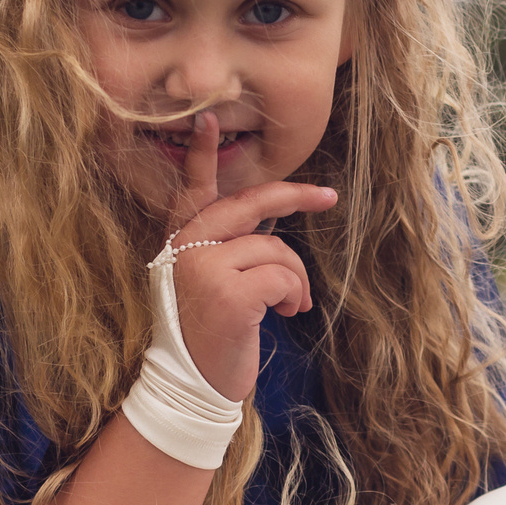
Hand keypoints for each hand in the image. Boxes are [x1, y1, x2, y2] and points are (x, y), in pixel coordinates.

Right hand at [162, 112, 336, 401]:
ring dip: (294, 279)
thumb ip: (229, 247)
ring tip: (290, 305)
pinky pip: (283, 276)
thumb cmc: (209, 334)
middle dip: (294, 196)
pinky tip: (285, 316)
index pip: (192, 189)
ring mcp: (204, 268)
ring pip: (276, 248)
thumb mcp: (210, 283)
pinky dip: (294, 296)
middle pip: (250, 203)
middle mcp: (185, 248)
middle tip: (327, 197)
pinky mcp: (228, 293)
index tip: (207, 118)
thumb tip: (274, 227)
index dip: (200, 154)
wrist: (190, 386)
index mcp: (178, 242)